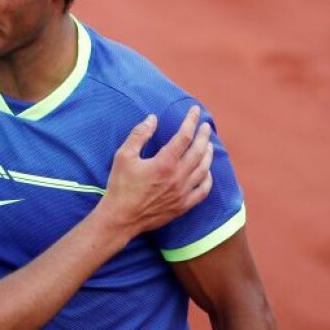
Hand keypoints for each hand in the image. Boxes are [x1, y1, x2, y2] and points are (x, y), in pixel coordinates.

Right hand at [97, 107, 212, 236]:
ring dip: (208, 154)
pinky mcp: (183, 206)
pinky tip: (207, 172)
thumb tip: (152, 118)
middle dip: (204, 135)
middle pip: (199, 151)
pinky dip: (208, 178)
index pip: (185, 136)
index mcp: (165, 163)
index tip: (195, 111)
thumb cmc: (120, 186)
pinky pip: (203, 191)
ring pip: (204, 169)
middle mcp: (178, 177)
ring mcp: (182, 192)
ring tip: (208, 145)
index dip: (191, 121)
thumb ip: (139, 135)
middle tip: (206, 126)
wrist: (121, 218)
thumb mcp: (124, 156)